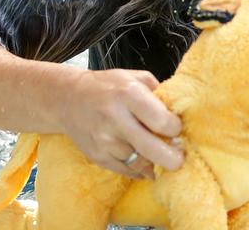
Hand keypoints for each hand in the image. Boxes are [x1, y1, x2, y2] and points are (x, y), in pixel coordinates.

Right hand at [60, 68, 183, 177]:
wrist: (68, 98)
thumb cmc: (108, 86)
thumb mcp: (134, 78)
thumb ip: (158, 92)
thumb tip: (181, 111)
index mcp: (128, 95)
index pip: (161, 120)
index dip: (175, 128)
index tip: (177, 129)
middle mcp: (115, 118)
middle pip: (152, 149)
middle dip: (172, 158)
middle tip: (180, 158)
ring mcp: (104, 140)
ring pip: (140, 162)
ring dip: (154, 162)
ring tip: (162, 156)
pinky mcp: (97, 156)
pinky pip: (125, 171)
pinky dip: (139, 171)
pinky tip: (147, 166)